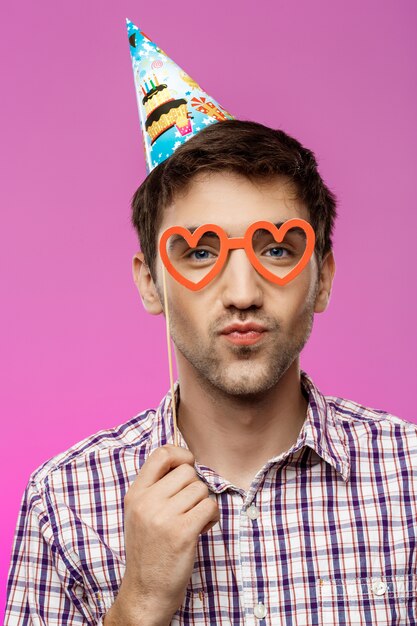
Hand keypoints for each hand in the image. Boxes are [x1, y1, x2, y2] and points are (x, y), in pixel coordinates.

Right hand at [105, 444, 218, 624]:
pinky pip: (210, 506)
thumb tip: (185, 462)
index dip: (181, 455)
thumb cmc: (149, 551)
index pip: (162, 454)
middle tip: (189, 509)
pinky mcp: (182, 532)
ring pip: (201, 489)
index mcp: (135, 494)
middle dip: (195, 488)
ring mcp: (163, 517)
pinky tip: (202, 529)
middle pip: (187, 472)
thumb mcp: (139, 514)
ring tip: (193, 522)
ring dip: (204, 505)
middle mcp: (147, 502)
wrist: (145, 593)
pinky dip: (212, 517)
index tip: (188, 466)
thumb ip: (155, 488)